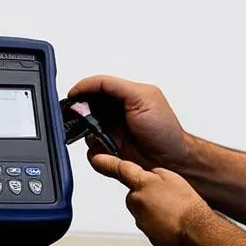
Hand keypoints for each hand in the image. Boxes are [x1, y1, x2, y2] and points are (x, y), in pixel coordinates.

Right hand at [68, 76, 190, 173]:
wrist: (173, 162)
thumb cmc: (165, 131)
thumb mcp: (143, 98)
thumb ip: (116, 87)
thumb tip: (93, 83)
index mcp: (123, 96)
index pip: (96, 86)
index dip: (82, 90)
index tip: (72, 96)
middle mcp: (115, 114)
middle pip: (86, 110)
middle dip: (83, 116)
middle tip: (88, 122)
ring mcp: (111, 133)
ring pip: (86, 133)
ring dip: (92, 136)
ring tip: (106, 141)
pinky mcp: (109, 152)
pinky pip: (92, 152)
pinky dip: (97, 154)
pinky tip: (110, 154)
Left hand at [89, 154, 209, 245]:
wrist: (197, 233)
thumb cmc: (188, 206)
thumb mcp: (173, 178)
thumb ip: (156, 175)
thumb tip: (149, 178)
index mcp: (142, 184)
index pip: (120, 169)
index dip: (106, 162)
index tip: (95, 158)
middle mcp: (136, 202)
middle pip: (136, 195)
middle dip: (148, 196)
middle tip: (169, 199)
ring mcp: (141, 221)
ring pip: (145, 212)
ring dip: (157, 212)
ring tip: (176, 213)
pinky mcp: (148, 237)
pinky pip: (154, 228)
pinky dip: (163, 226)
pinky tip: (176, 225)